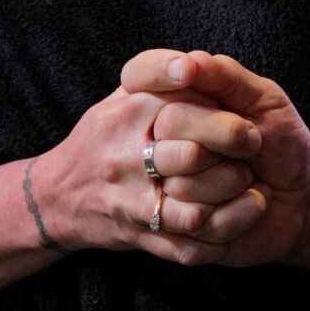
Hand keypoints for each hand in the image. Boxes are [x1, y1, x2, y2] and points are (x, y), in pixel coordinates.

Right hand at [31, 85, 261, 259]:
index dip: (223, 119)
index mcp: (129, 113)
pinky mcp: (140, 238)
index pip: (184, 109)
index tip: (249, 123)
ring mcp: (131, 203)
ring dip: (232, 199)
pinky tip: (237, 217)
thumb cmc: (107, 134)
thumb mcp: (125, 92)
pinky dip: (222, 235)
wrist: (57, 195)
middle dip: (234, 151)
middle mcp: (125, 157)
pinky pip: (189, 246)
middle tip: (252, 148)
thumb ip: (157, 71)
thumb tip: (194, 63)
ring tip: (248, 183)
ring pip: (195, 211)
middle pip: (193, 157)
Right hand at [118, 50, 309, 266]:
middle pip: (173, 132)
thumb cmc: (277, 139)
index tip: (196, 82)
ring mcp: (150, 191)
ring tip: (246, 178)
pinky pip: (196, 224)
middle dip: (229, 137)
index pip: (142, 77)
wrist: (298, 199)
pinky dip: (239, 214)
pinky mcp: (167, 233)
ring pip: (183, 187)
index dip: (165, 78)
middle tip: (250, 145)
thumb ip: (225, 75)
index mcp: (163, 102)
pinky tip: (248, 204)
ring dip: (233, 181)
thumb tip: (189, 62)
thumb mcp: (261, 97)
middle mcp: (145, 144)